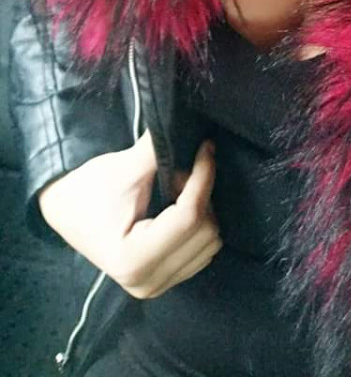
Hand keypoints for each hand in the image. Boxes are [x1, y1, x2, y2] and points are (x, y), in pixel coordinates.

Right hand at [38, 128, 222, 297]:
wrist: (66, 209)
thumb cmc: (89, 188)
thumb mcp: (124, 168)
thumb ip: (162, 154)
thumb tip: (196, 135)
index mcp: (132, 259)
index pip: (190, 217)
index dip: (204, 178)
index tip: (205, 148)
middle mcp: (147, 283)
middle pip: (205, 232)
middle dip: (199, 195)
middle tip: (177, 173)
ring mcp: (155, 288)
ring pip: (210, 242)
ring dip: (200, 209)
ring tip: (173, 192)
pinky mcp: (163, 283)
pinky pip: (203, 252)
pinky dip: (198, 225)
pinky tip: (175, 210)